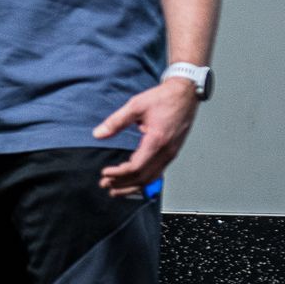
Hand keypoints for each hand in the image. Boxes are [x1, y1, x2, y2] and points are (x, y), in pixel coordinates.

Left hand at [93, 79, 197, 198]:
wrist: (185, 94)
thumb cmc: (164, 98)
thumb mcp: (136, 105)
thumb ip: (116, 121)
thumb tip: (98, 134)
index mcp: (157, 141)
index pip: (136, 167)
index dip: (119, 174)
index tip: (105, 174)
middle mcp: (166, 151)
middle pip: (143, 178)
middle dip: (123, 184)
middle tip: (105, 185)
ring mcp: (171, 153)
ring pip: (152, 178)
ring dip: (132, 186)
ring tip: (116, 189)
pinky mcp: (172, 152)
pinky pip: (158, 172)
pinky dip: (143, 180)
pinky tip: (133, 181)